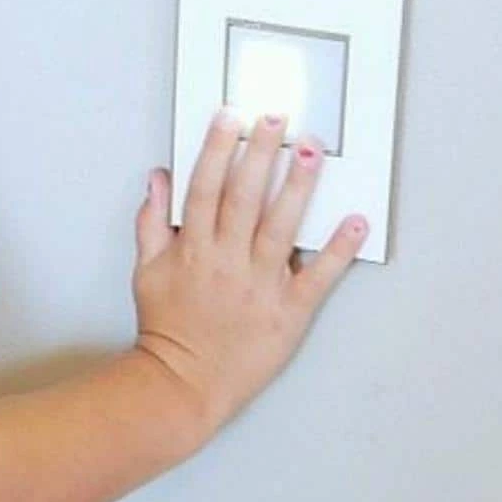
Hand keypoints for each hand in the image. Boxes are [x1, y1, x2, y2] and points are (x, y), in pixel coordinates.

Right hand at [131, 107, 367, 442]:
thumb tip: (157, 179)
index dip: (218, 148)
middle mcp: (227, 261)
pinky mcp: (288, 312)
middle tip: (278, 117)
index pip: (205, 187)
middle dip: (261, 152)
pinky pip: (317, 277)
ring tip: (312, 150)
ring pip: (281, 226)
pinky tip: (355, 221)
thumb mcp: (146, 272)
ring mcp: (260, 285)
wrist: (181, 384)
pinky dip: (338, 250)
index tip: (231, 117)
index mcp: (193, 249)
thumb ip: (151, 222)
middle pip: (244, 196)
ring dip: (298, 186)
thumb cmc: (166, 328)